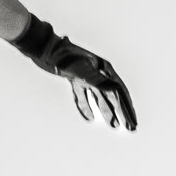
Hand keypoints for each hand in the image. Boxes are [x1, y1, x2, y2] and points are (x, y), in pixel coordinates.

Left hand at [13, 16, 135, 129]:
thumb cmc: (62, 57)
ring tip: (113, 126)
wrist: (43, 47)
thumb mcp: (80, 70)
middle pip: (113, 96)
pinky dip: (86, 107)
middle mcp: (98, 71)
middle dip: (122, 112)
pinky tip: (89, 118)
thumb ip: (97, 80)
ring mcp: (85, 75)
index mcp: (104, 69)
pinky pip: (82, 96)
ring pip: (100, 97)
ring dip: (107, 111)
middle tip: (131, 128)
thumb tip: (115, 89)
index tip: (132, 123)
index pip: (119, 93)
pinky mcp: (74, 78)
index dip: (127, 109)